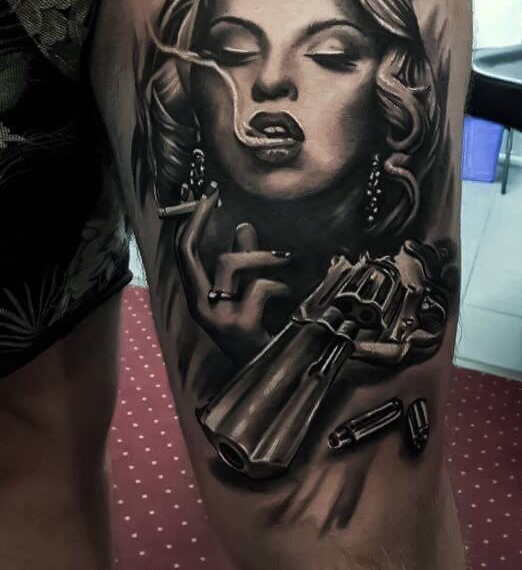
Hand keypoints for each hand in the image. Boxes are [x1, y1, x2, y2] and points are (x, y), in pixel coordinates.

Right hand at [176, 185, 291, 361]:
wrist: (274, 375)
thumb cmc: (262, 330)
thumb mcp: (249, 293)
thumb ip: (244, 262)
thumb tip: (243, 226)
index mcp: (197, 298)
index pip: (183, 253)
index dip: (190, 221)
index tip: (206, 195)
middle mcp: (199, 307)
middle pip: (188, 252)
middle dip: (199, 218)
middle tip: (215, 194)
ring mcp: (217, 318)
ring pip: (229, 264)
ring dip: (262, 255)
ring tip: (287, 259)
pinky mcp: (239, 326)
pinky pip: (259, 288)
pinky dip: (280, 286)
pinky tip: (290, 296)